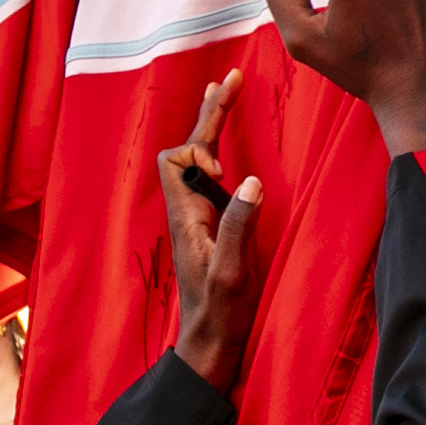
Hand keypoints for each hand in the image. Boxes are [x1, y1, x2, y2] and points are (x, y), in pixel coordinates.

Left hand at [157, 77, 265, 391]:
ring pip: (198, 161)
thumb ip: (240, 226)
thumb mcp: (233, 272)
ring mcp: (199, 219)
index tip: (224, 172)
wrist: (210, 346)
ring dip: (212, 126)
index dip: (199, 151)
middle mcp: (188, 212)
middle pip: (187, 150)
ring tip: (226, 92)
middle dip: (209, 114)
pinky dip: (220, 152)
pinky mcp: (212, 229)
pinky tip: (231, 148)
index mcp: (186, 217)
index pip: (176, 160)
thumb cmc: (219, 314)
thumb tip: (249, 179)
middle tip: (231, 78)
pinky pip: (211, 179)